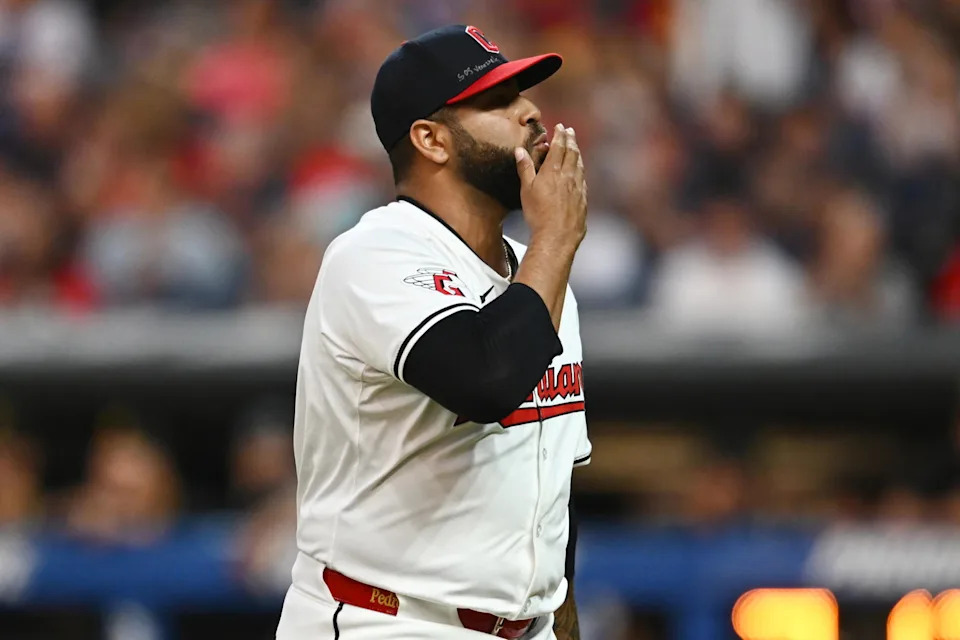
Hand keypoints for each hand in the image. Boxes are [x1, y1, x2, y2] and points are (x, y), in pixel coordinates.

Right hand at [515, 123, 587, 252]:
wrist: (557, 236)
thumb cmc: (538, 214)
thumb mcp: (526, 190)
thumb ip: (525, 168)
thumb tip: (520, 151)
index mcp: (553, 171)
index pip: (559, 147)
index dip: (560, 135)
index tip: (560, 127)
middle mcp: (568, 176)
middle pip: (572, 153)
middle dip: (571, 140)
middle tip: (570, 131)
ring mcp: (578, 188)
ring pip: (579, 165)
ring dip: (577, 153)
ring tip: (575, 147)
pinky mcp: (583, 199)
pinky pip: (583, 179)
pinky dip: (580, 170)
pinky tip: (579, 172)